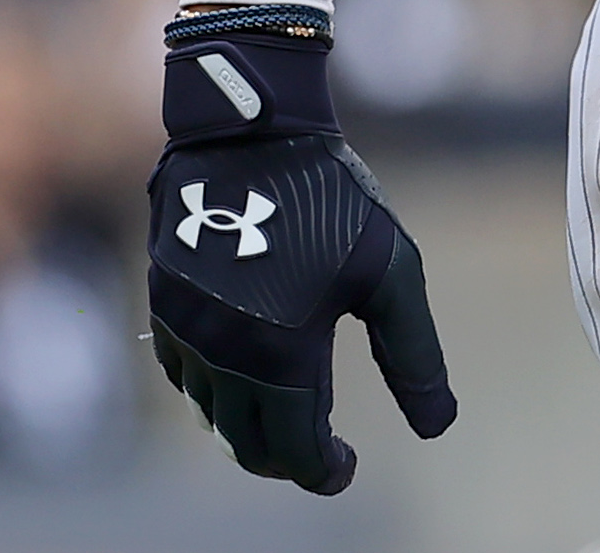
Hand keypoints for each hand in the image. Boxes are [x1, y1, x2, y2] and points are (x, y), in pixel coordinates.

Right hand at [146, 9, 455, 492]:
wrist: (250, 128)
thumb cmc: (330, 195)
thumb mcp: (390, 271)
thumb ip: (413, 354)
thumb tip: (436, 426)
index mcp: (281, 356)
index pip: (297, 453)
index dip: (324, 472)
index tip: (347, 466)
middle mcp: (224, 355)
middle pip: (248, 445)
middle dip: (285, 459)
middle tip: (316, 449)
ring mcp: (186, 330)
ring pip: (212, 414)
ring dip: (248, 426)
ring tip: (283, 412)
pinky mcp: (163, 302)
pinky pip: (183, 373)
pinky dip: (213, 390)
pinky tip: (242, 371)